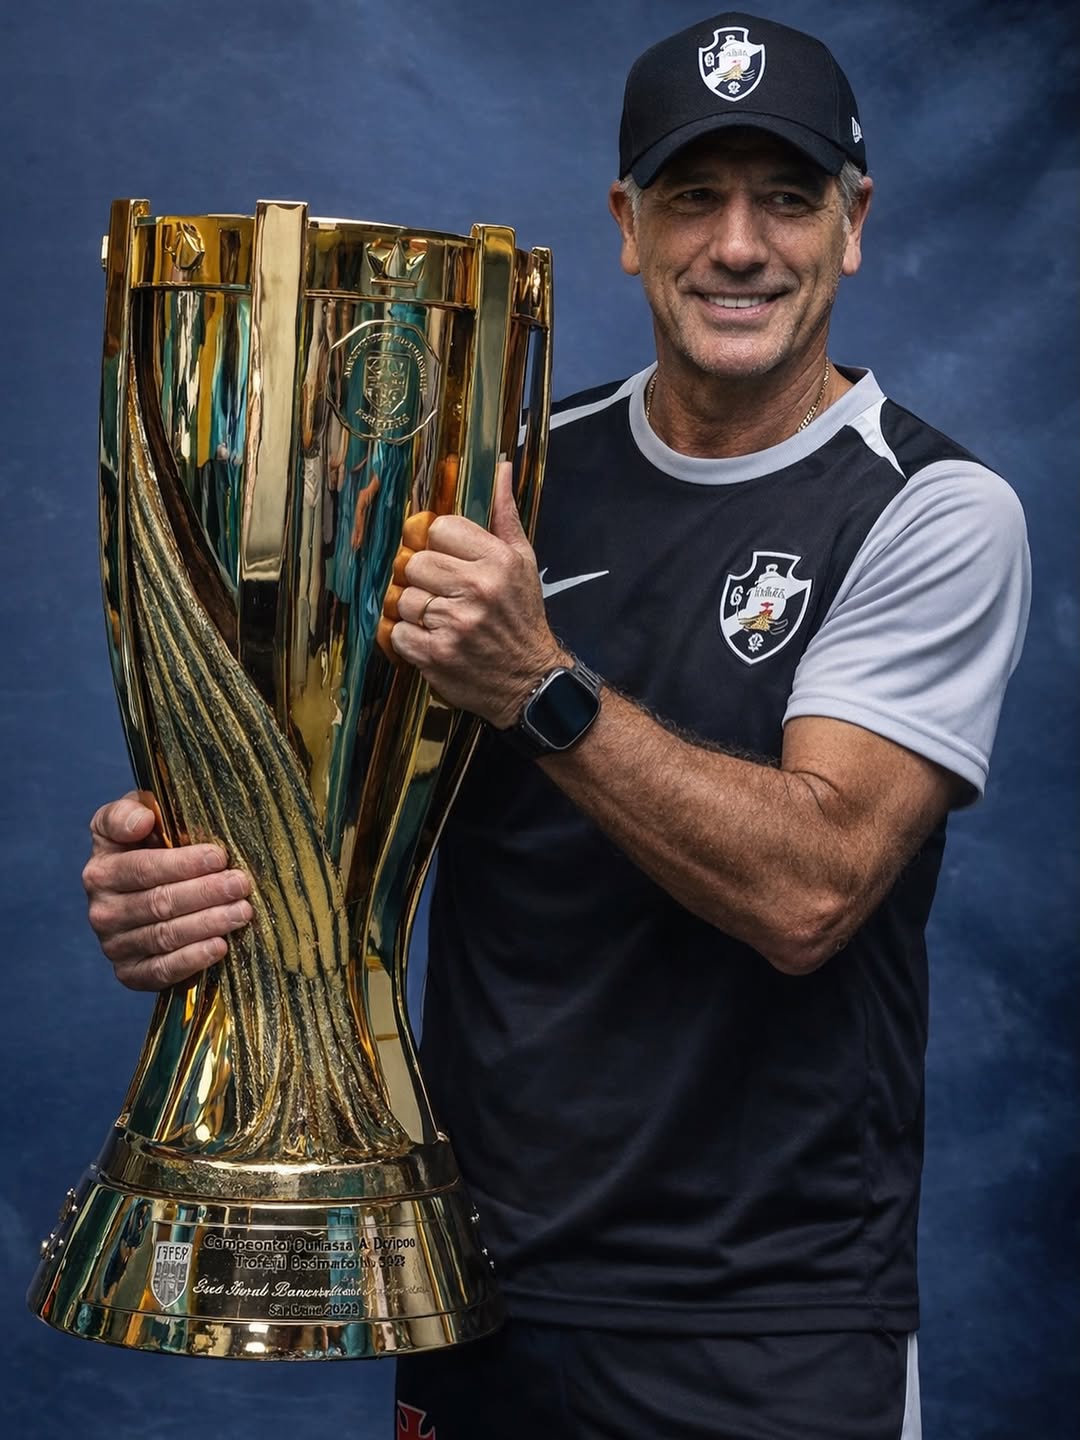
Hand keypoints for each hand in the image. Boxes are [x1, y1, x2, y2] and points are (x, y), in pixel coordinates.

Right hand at [83, 791, 251, 991]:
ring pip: (164, 936)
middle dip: (205, 892)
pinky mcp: (129, 973)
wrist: (147, 890)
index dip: (182, 863)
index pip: (143, 869)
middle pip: (158, 903)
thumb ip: (131, 810)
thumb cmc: (150, 846)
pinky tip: (220, 946)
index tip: (218, 856)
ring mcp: (114, 945)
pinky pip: (160, 971)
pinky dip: (192, 960)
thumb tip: (142, 820)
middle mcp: (101, 910)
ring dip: (208, 923)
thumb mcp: (136, 817)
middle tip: (241, 884)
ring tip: (242, 911)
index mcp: (101, 870)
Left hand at [389, 462, 564, 726]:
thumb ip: (504, 515)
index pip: (437, 529)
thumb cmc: (521, 617)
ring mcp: (455, 624)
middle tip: (439, 592)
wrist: (530, 682)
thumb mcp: (523, 562)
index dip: (434, 543)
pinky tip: (429, 639)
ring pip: (403, 598)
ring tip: (436, 619)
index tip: (444, 558)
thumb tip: (499, 466)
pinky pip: (397, 632)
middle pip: (414, 563)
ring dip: (414, 610)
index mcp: (497, 561)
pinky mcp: (437, 655)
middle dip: (421, 578)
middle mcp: (477, 590)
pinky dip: (407, 638)